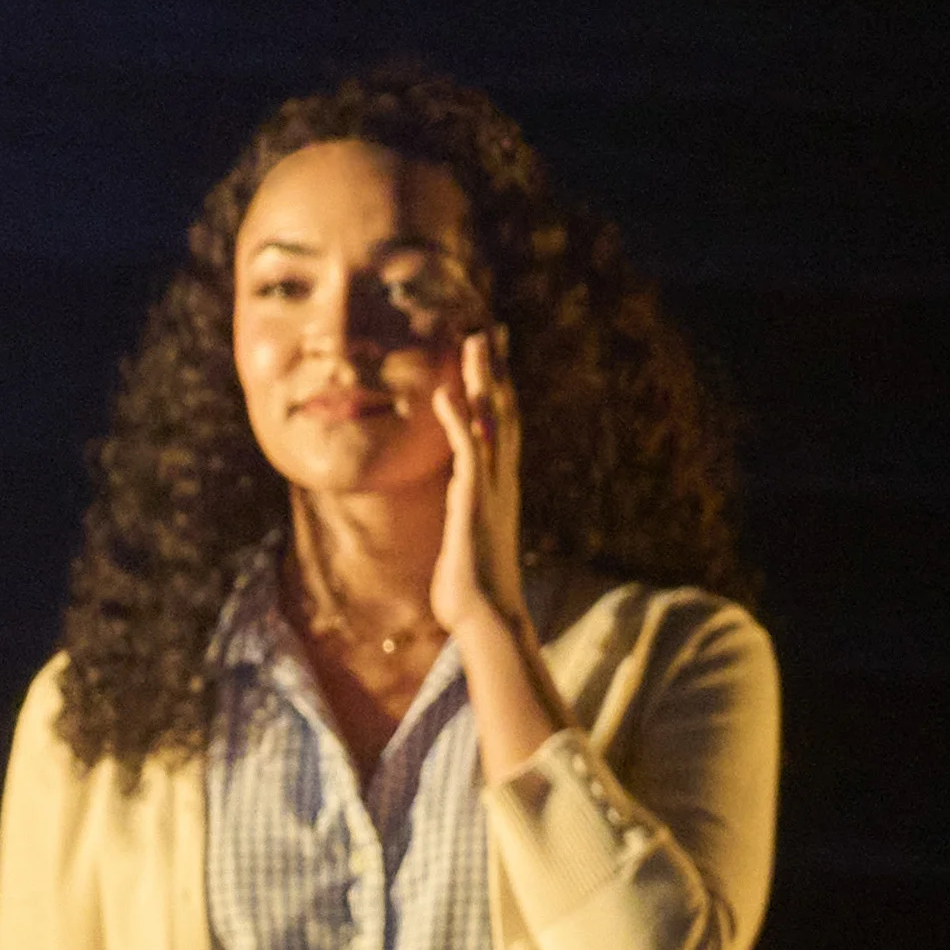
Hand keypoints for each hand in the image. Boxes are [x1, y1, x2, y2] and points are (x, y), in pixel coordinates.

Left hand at [424, 328, 537, 695]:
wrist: (486, 619)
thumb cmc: (472, 597)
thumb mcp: (466, 550)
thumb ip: (464, 531)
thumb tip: (457, 533)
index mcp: (498, 490)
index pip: (502, 429)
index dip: (499, 391)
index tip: (494, 358)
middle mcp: (501, 482)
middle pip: (505, 412)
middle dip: (498, 370)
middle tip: (493, 329)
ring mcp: (491, 489)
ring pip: (492, 421)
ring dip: (483, 380)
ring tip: (474, 340)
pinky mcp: (473, 501)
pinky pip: (466, 450)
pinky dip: (457, 418)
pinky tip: (444, 392)